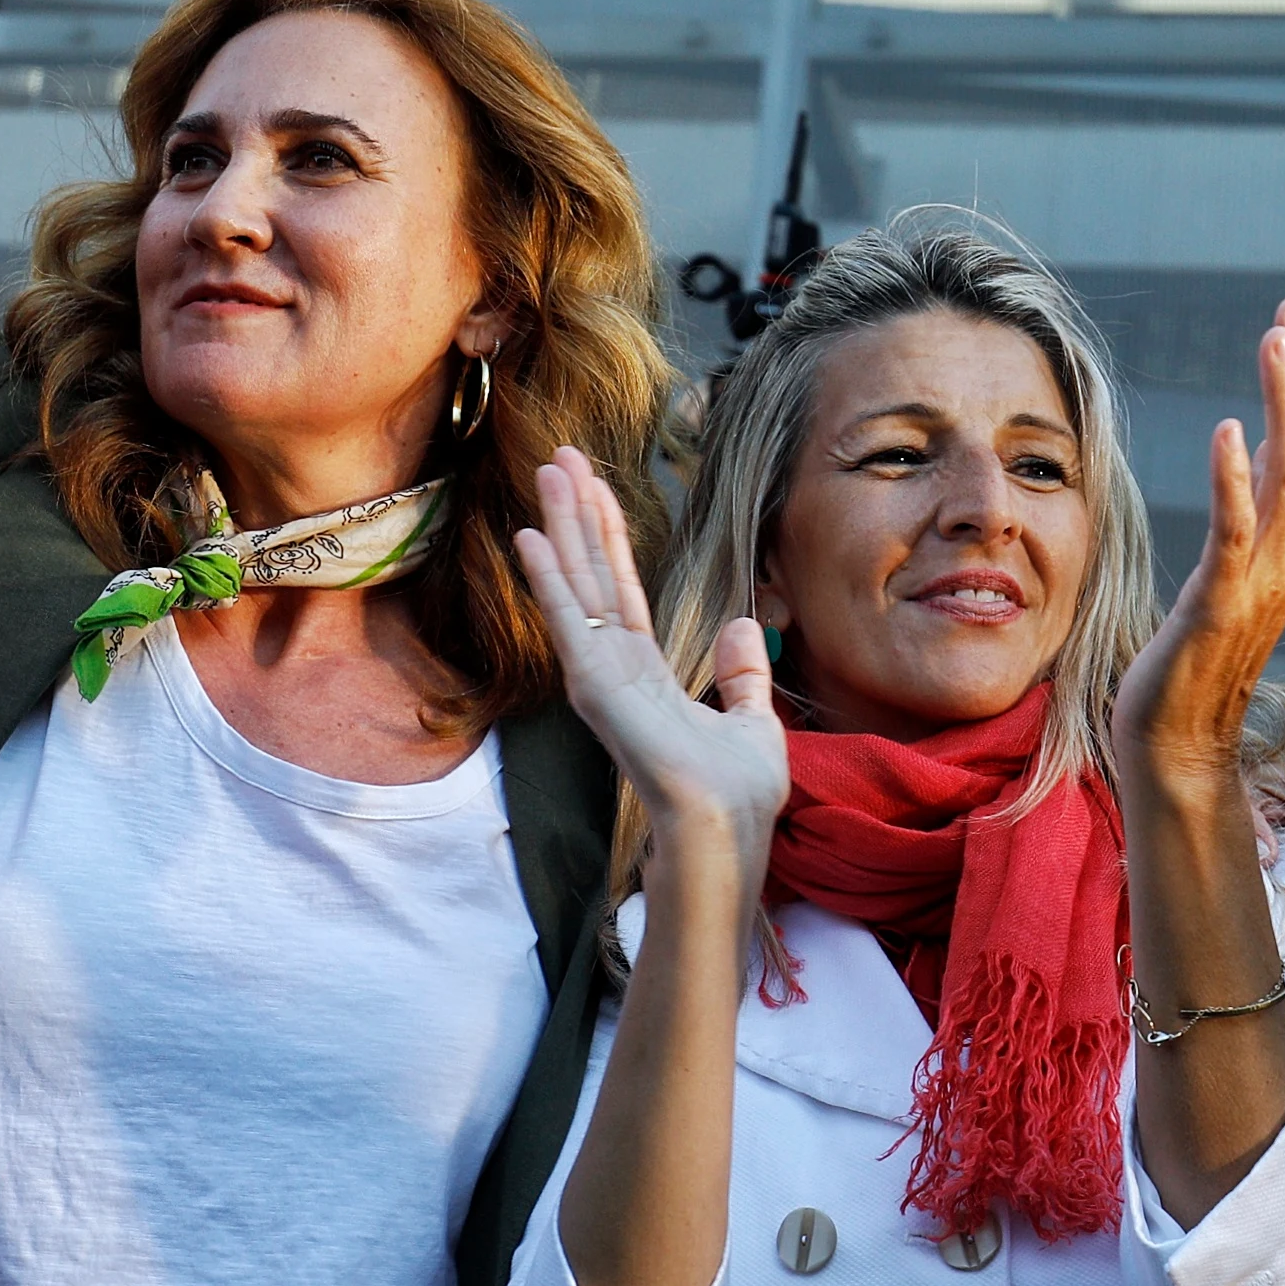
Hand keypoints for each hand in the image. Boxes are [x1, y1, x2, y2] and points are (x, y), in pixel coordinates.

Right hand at [514, 448, 787, 856]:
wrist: (725, 829)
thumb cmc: (736, 794)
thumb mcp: (754, 721)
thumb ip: (742, 674)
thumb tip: (744, 623)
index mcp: (647, 674)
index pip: (621, 591)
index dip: (608, 536)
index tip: (594, 486)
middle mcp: (616, 670)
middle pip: (592, 575)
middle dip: (577, 514)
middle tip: (560, 455)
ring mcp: (601, 677)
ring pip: (578, 585)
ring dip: (561, 527)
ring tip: (547, 470)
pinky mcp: (595, 688)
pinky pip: (570, 622)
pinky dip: (550, 579)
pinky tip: (530, 537)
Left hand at [1115, 300, 1284, 791]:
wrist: (1177, 743)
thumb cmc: (1193, 660)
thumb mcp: (1233, 571)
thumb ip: (1254, 517)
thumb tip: (1261, 454)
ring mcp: (1263, 580)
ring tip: (1275, 342)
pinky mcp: (1221, 603)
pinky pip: (1237, 532)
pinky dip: (1236, 478)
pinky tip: (1229, 429)